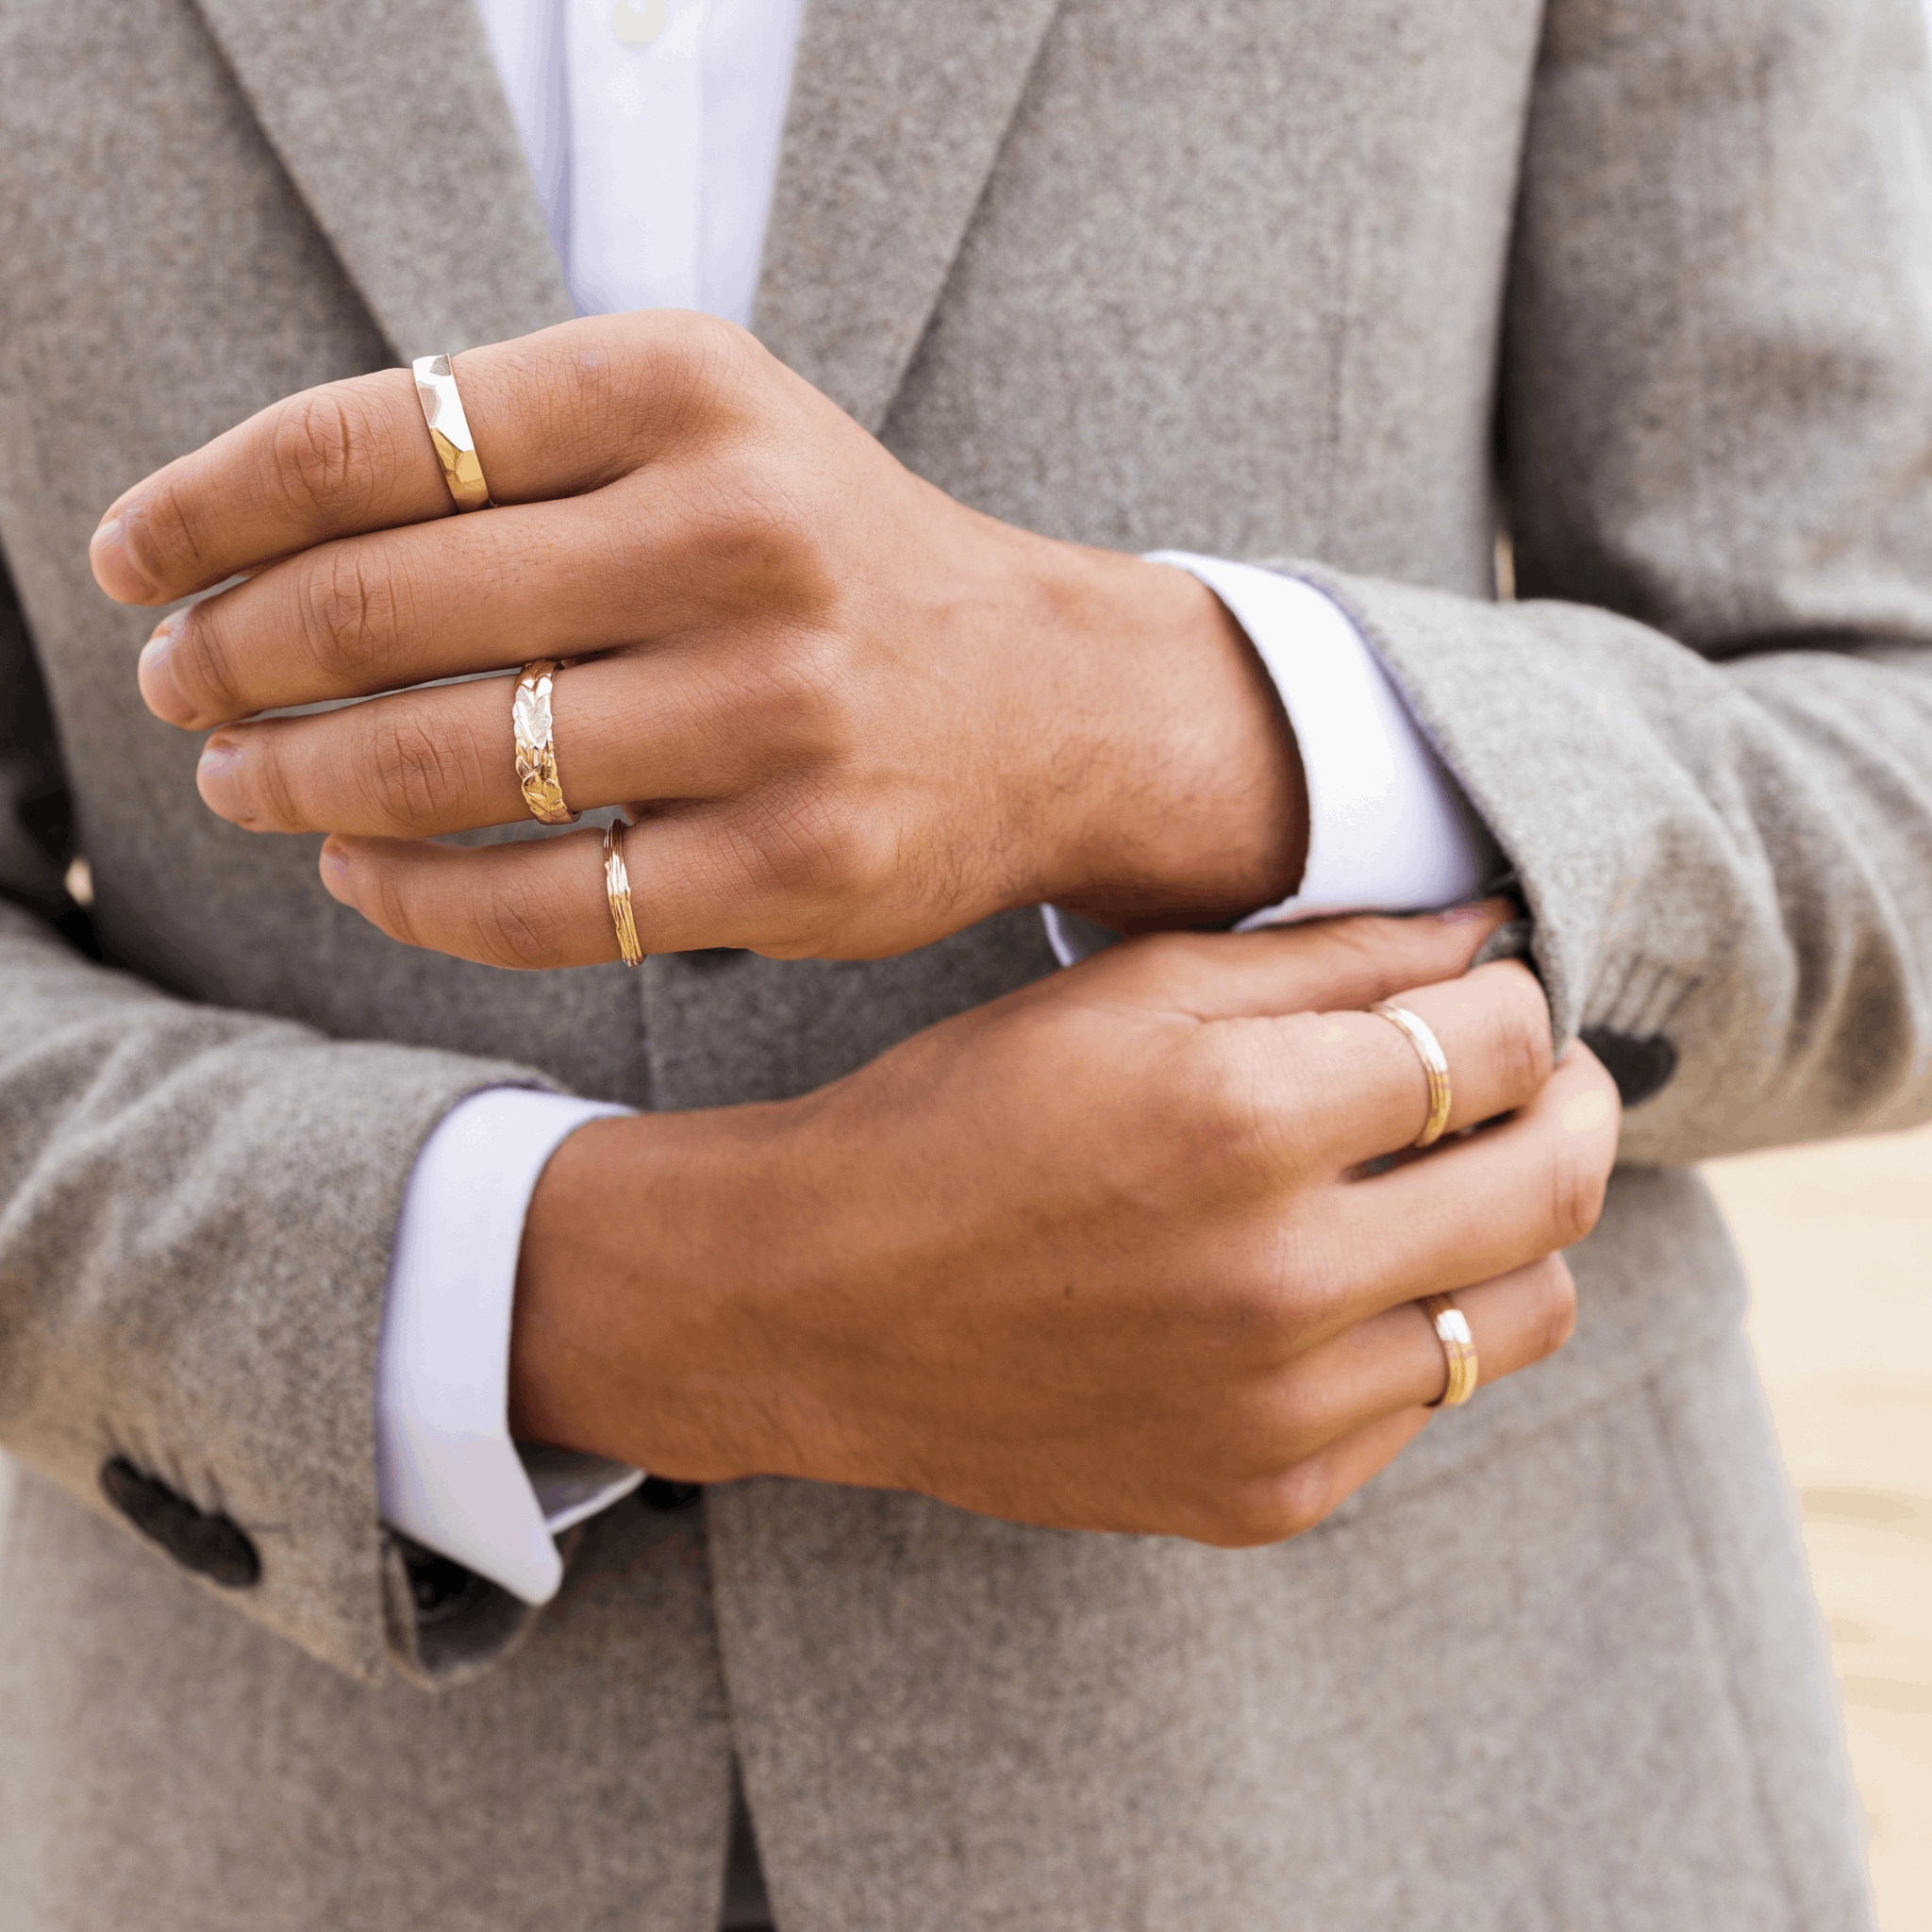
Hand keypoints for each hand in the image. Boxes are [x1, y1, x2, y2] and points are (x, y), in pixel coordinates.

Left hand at [93, 312, 1303, 964]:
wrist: (1047, 700)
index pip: (377, 436)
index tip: (132, 561)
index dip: (210, 505)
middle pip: (386, 609)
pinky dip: (412, 896)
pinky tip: (360, 874)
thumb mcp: (702, 433)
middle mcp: (741, 536)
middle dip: (231, 657)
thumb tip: (252, 545)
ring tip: (240, 782)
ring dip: (297, 784)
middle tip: (176, 688)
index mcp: (691, 389)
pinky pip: (543, 902)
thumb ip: (508, 449)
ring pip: (451, 766)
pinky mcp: (796, 865)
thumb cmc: (831, 559)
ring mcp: (777, 713)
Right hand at [507, 906, 1618, 1544]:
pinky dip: (1420, 1330)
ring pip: (1525, 1313)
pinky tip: (1347, 1282)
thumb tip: (1482, 939)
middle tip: (1546, 1079)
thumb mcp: (1120, 996)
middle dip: (1573, 1104)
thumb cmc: (960, 1119)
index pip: (1495, 1045)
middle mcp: (1281, 1280)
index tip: (1494, 995)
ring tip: (1457, 1184)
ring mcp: (1279, 1408)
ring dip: (1519, 1230)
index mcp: (1242, 1120)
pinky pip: (1425, 1406)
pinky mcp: (1266, 1496)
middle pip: (1553, 1183)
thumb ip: (1320, 960)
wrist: (822, 1302)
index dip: (1516, 1001)